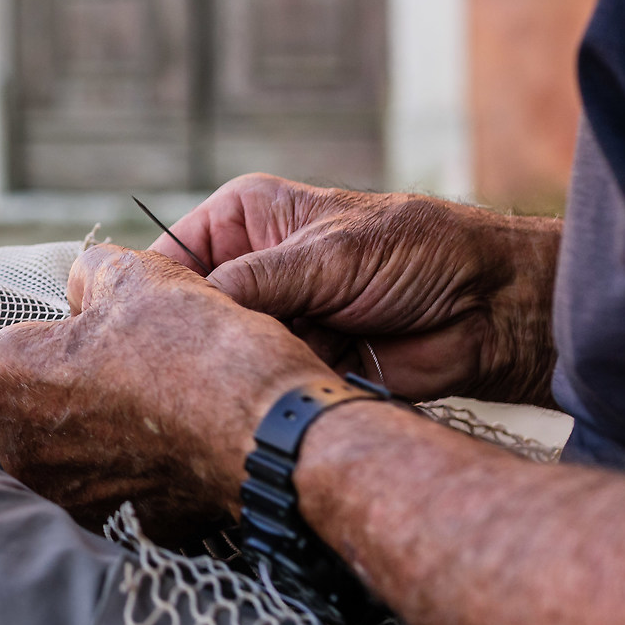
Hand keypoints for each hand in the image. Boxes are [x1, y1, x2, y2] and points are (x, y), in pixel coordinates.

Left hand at [0, 243, 334, 546]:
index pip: (20, 340)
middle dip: (87, 377)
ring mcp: (72, 495)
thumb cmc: (190, 345)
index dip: (70, 325)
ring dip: (116, 421)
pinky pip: (127, 481)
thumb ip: (88, 272)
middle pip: (47, 396)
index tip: (113, 323)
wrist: (264, 426)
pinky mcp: (123, 522)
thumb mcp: (132, 273)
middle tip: (147, 356)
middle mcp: (22, 449)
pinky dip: (151, 462)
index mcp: (4, 379)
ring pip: (85, 441)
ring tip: (170, 393)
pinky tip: (185, 436)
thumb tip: (82, 284)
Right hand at [153, 174, 559, 405]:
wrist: (493, 309)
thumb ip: (253, 280)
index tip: (131, 328)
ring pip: (225, 355)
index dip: (151, 291)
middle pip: (193, 312)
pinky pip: (263, 386)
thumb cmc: (420, 253)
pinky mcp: (301, 366)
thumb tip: (184, 310)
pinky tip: (257, 406)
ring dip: (229, 373)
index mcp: (247, 219)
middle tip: (171, 371)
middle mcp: (254, 268)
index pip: (174, 254)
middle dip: (188, 340)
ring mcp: (277, 320)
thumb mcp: (328, 254)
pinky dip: (261, 398)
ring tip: (224, 391)